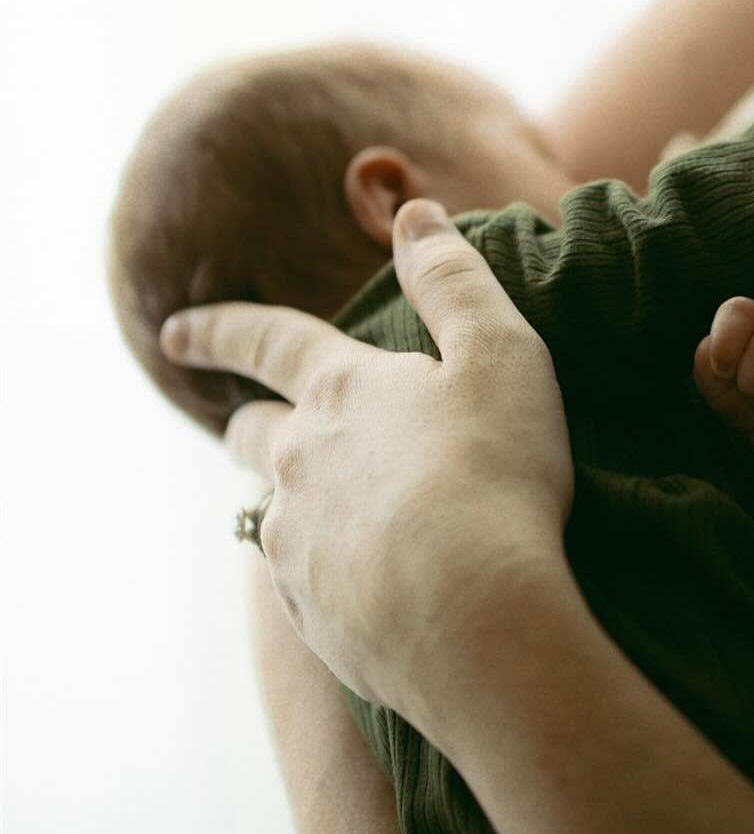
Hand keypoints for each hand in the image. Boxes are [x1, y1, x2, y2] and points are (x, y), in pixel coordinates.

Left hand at [160, 199, 574, 713]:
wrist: (474, 620)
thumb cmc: (496, 473)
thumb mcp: (501, 353)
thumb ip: (454, 280)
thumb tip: (413, 214)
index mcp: (339, 392)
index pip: (266, 341)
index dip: (221, 328)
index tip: (173, 331)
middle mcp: (297, 465)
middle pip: (254, 435)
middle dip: (248, 421)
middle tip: (247, 423)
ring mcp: (296, 545)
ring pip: (277, 514)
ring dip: (298, 505)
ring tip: (342, 517)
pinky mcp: (311, 616)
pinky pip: (305, 585)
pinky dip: (329, 572)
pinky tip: (371, 586)